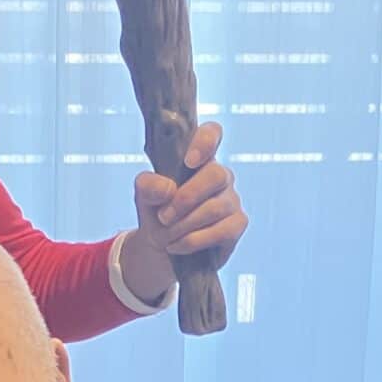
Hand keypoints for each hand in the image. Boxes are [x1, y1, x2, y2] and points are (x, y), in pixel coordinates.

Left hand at [120, 121, 248, 304]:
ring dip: (185, 224)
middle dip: (186, 198)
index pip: (212, 133)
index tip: (188, 162)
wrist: (161, 248)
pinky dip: (195, 240)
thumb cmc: (157, 212)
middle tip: (164, 217)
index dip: (205, 142)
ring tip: (167, 235)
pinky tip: (178, 245)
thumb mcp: (143, 196)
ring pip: (216, 207)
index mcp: (198, 158)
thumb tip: (168, 188)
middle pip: (216, 174)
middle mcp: (219, 175)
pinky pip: (223, 230)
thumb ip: (148, 184)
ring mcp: (232, 199)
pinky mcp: (237, 224)